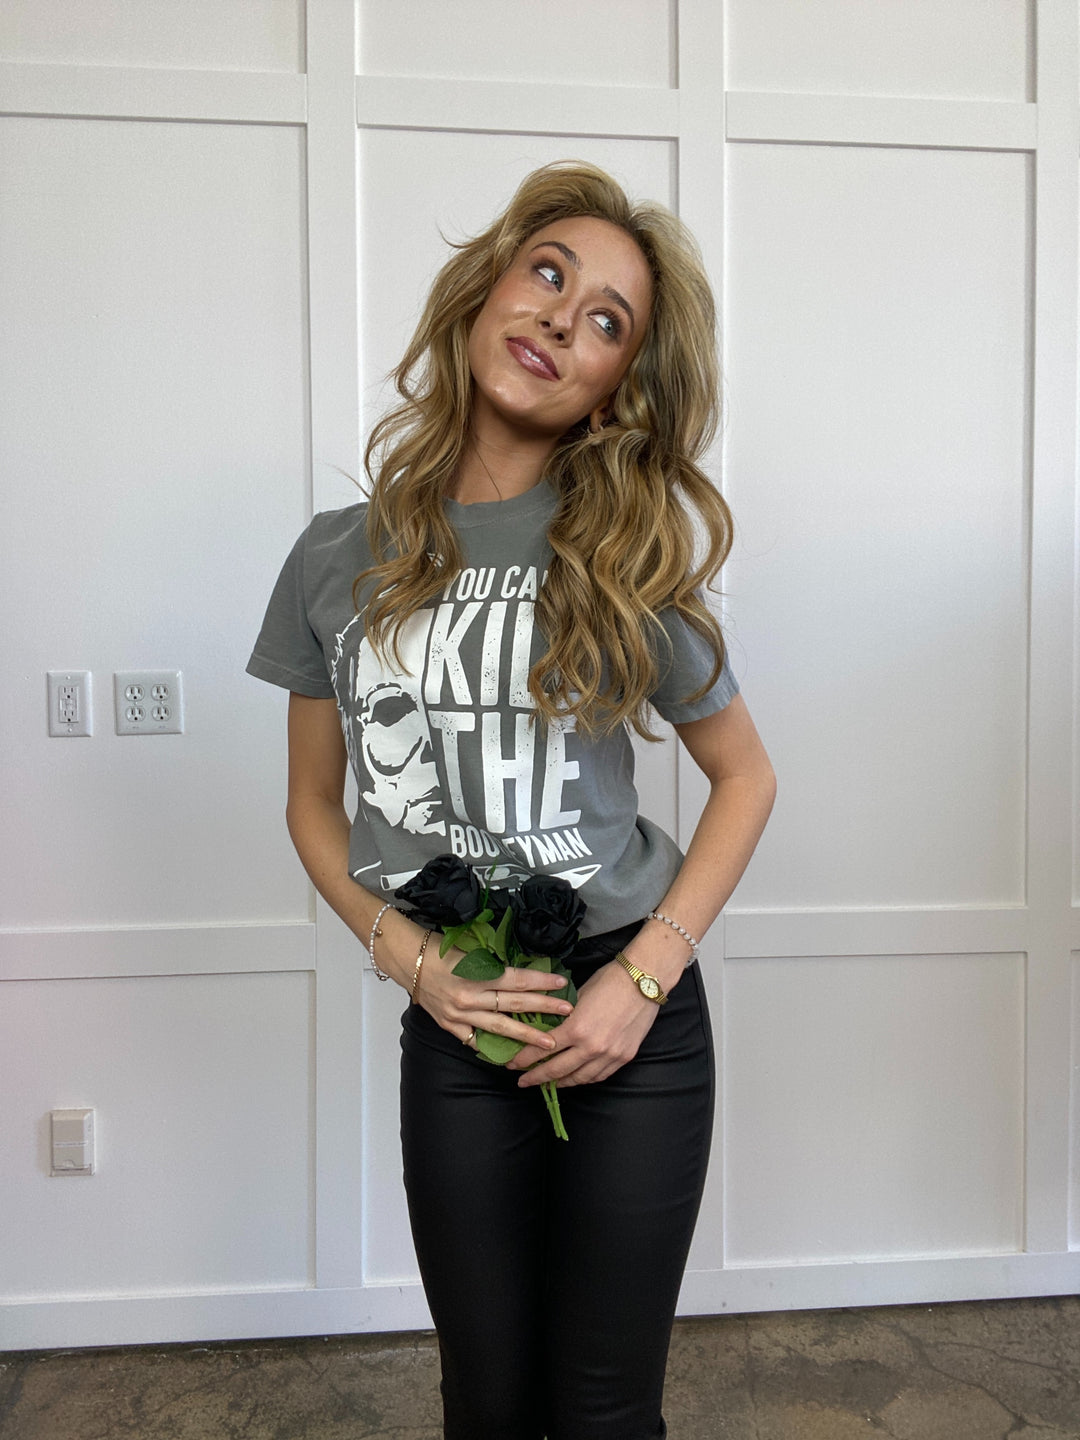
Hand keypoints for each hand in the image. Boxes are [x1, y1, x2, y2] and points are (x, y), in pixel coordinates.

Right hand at [416, 939, 574, 1052]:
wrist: (409, 961)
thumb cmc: (440, 949)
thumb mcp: (471, 950)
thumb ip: (496, 964)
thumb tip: (524, 973)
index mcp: (476, 973)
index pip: (517, 979)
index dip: (541, 982)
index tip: (561, 984)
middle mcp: (469, 997)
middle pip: (513, 1004)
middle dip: (543, 1008)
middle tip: (566, 1012)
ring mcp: (459, 1014)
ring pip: (499, 1027)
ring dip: (525, 1035)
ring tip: (547, 1043)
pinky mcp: (450, 1026)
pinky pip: (474, 1040)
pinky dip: (491, 1045)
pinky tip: (510, 1055)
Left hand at [506, 960, 660, 1087]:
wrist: (644, 981)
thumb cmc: (610, 980)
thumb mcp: (579, 996)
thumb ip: (564, 1017)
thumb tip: (550, 1029)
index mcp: (576, 1029)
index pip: (542, 1050)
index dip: (524, 1060)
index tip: (512, 1065)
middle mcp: (592, 1047)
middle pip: (557, 1070)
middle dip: (537, 1078)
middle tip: (523, 1081)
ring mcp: (610, 1055)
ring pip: (579, 1078)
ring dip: (561, 1083)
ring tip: (548, 1083)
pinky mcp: (624, 1057)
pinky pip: (600, 1075)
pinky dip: (585, 1079)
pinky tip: (576, 1078)